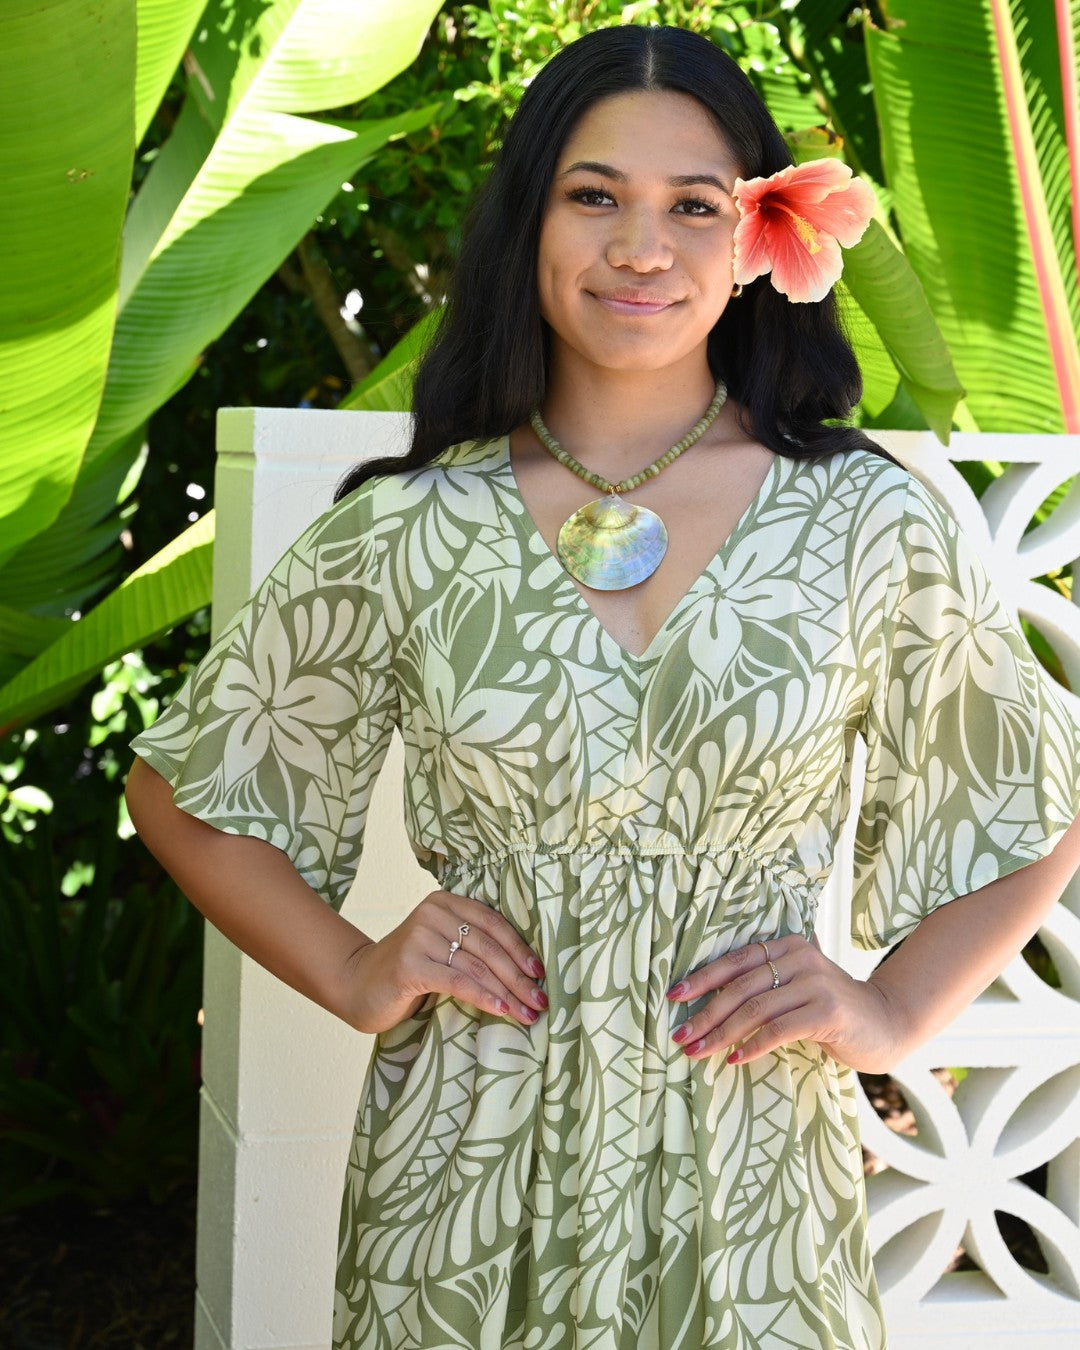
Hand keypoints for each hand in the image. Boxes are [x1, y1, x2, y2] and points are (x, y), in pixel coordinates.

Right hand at [347, 890, 547, 1034]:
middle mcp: (433, 913)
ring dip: (508, 993)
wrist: (357, 985)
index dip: (521, 949)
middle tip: (542, 1001)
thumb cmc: (409, 971)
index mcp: (445, 902)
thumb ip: (472, 947)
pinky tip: (502, 1011)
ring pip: (477, 966)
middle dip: (520, 977)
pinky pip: (458, 981)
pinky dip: (484, 997)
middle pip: (489, 947)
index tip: (542, 974)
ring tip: (528, 1014)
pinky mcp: (410, 964)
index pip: (494, 923)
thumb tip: (527, 970)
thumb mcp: (443, 949)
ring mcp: (419, 937)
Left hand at [666, 934, 896, 1072]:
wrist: (885, 1023)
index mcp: (788, 946)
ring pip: (755, 1010)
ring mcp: (816, 984)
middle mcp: (801, 958)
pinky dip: (752, 1045)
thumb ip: (764, 983)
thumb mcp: (797, 987)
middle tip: (680, 1035)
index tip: (673, 996)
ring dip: (721, 1034)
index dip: (702, 978)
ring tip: (698, 1052)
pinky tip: (734, 1059)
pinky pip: (779, 1030)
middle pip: (740, 988)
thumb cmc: (830, 1009)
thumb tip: (706, 999)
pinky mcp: (828, 1012)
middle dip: (705, 1014)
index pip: (735, 960)